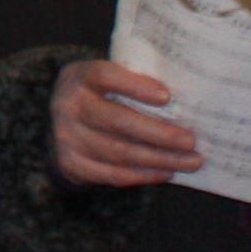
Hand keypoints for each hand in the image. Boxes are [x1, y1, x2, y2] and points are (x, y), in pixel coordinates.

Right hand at [50, 59, 202, 189]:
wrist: (59, 123)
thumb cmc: (98, 96)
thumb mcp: (106, 80)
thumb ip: (134, 81)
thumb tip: (183, 100)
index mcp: (79, 76)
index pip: (105, 76)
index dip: (135, 86)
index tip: (167, 97)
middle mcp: (67, 106)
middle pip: (117, 120)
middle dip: (159, 133)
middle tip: (190, 141)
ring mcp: (66, 137)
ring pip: (119, 152)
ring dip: (159, 159)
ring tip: (189, 161)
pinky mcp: (71, 164)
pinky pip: (112, 174)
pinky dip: (143, 175)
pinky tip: (165, 172)